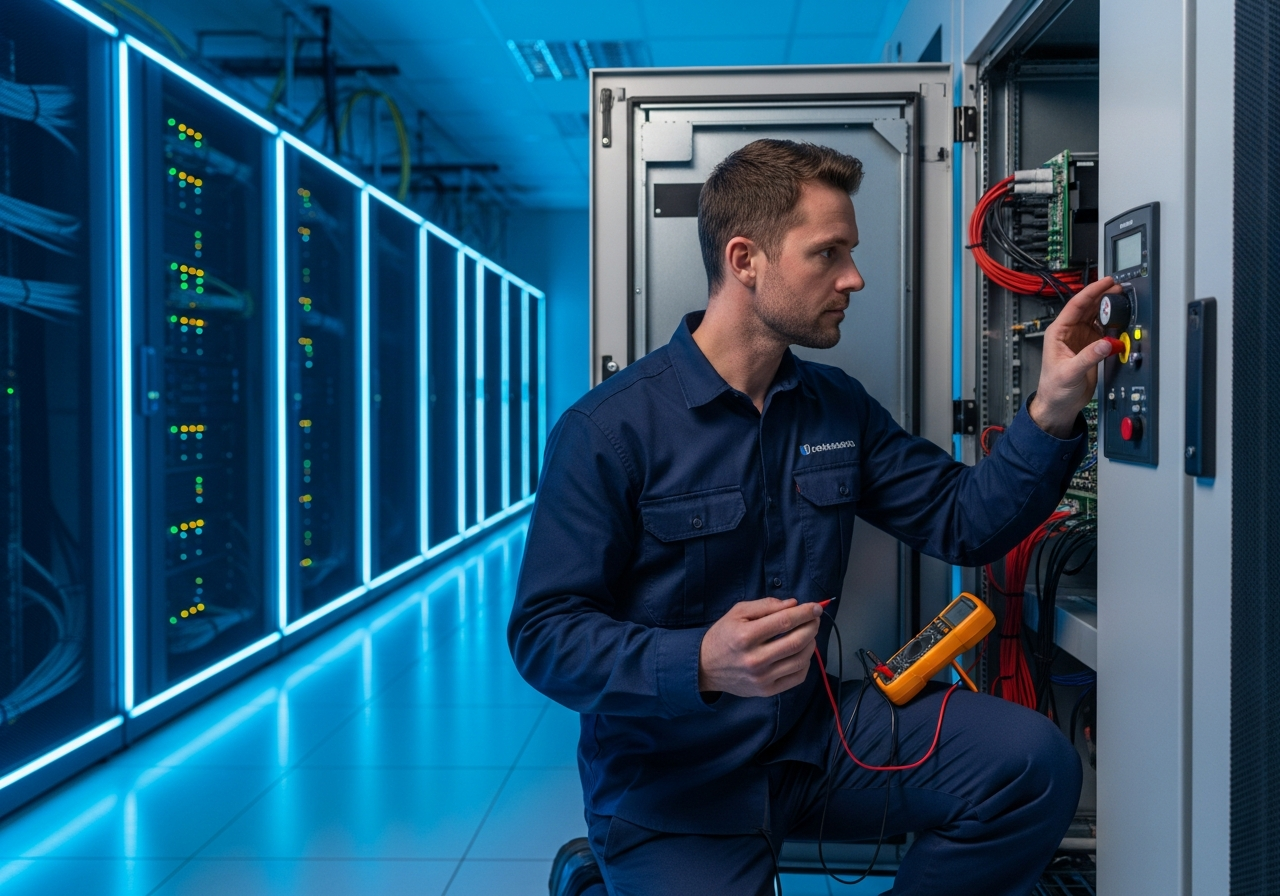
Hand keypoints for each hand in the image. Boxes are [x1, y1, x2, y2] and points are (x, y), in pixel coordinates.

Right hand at [698, 597, 822, 697]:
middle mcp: (754, 659)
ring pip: (800, 660)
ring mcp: (762, 678)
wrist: (706, 667)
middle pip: (796, 641)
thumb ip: (766, 605)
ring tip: (809, 634)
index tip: (816, 607)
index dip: (804, 613)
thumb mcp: (738, 612)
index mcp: (745, 636)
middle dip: (812, 626)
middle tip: (815, 619)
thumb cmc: (723, 636)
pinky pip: (797, 677)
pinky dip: (806, 663)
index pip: (784, 622)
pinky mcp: (767, 690)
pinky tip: (802, 653)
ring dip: (811, 643)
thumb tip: (794, 604)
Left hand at [1029, 276, 1122, 436]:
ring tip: (1123, 299)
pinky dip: (1113, 324)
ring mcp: (1081, 339)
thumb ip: (1088, 357)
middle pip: (1088, 307)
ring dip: (1109, 308)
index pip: (1076, 305)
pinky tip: (1121, 319)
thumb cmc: (1054, 389)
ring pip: (1097, 317)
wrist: (1059, 405)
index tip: (1106, 282)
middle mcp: (1070, 333)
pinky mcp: (1091, 347)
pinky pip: (1103, 330)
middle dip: (1103, 295)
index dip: (1092, 292)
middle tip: (1119, 287)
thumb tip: (1105, 343)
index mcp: (1059, 333)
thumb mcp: (1070, 373)